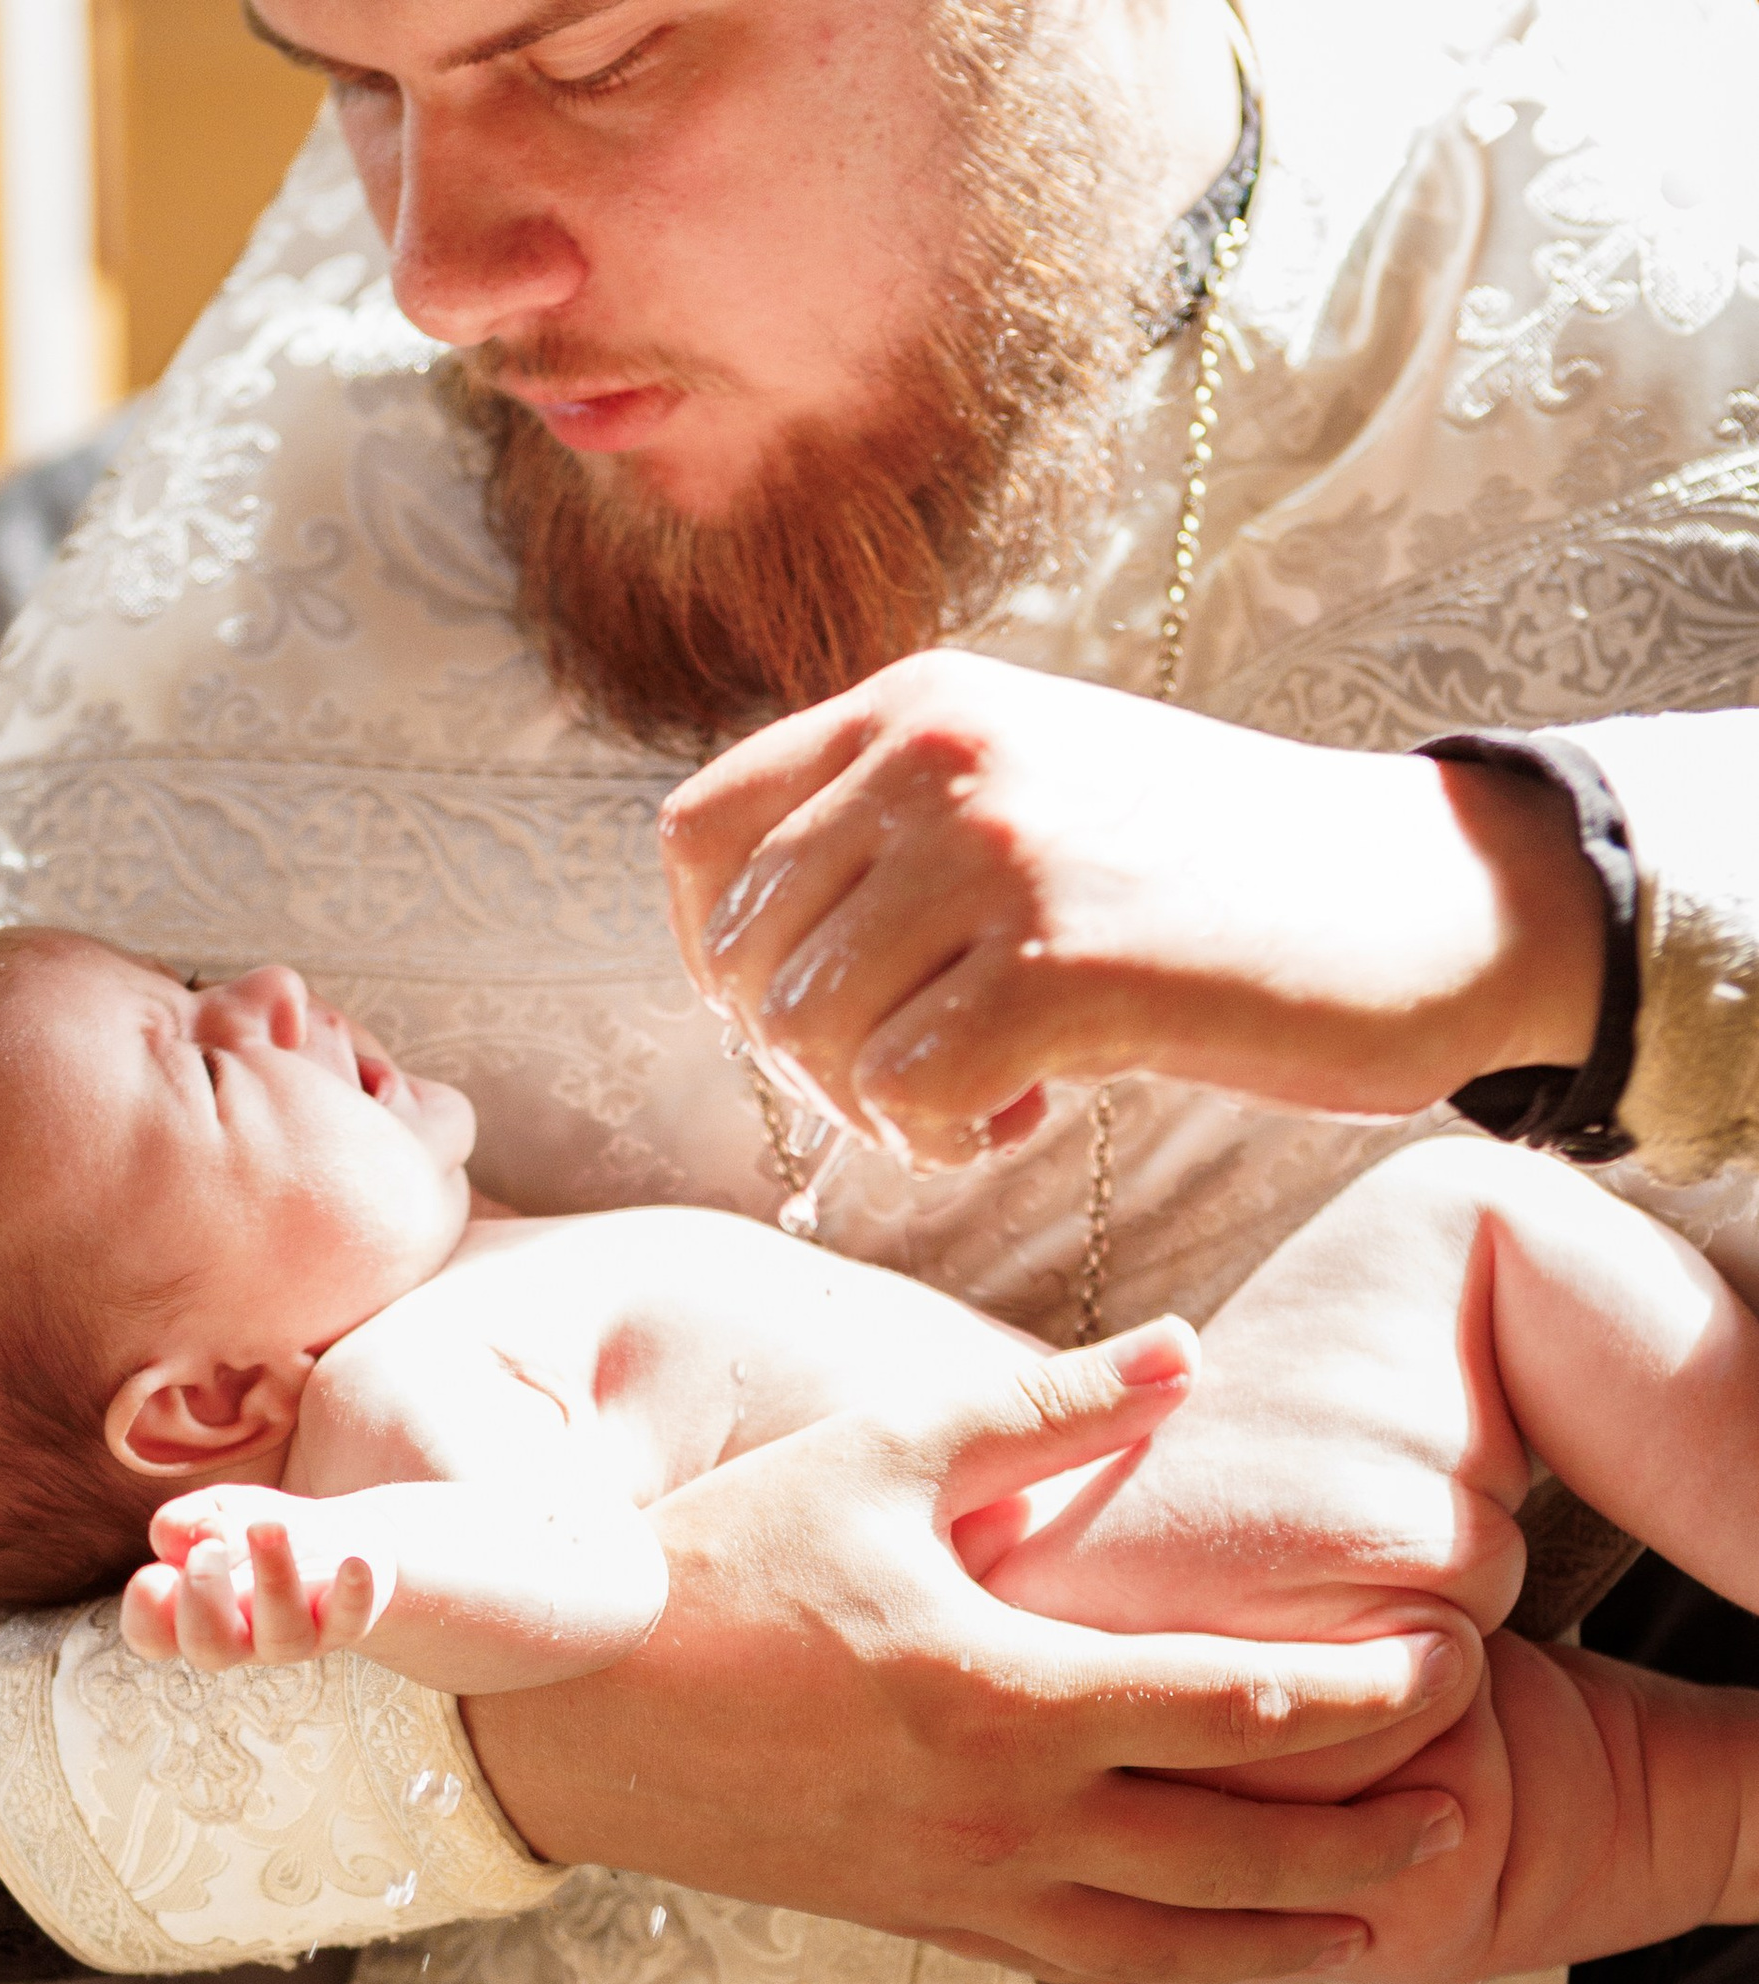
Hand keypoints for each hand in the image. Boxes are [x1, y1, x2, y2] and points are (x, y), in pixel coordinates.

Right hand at [120, 1487, 394, 1671]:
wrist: (338, 1539)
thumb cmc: (258, 1531)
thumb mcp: (214, 1511)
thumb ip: (184, 1521)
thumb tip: (189, 1536)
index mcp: (192, 1613)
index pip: (153, 1636)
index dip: (146, 1616)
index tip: (154, 1574)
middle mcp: (240, 1637)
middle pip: (211, 1649)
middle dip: (202, 1603)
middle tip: (206, 1552)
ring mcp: (294, 1637)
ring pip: (281, 1635)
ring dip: (272, 1581)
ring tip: (267, 1527)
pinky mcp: (343, 1622)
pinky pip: (348, 1621)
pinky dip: (351, 1595)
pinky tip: (353, 1564)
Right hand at [460, 1325, 1478, 1983]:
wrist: (559, 1721)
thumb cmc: (707, 1570)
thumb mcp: (874, 1458)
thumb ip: (1044, 1411)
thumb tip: (1189, 1354)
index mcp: (998, 1696)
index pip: (1230, 1709)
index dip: (1359, 1693)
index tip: (1442, 1659)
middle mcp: (994, 1819)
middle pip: (1234, 1856)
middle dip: (1363, 1835)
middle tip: (1459, 1796)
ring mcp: (956, 1890)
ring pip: (1168, 1946)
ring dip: (1290, 1933)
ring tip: (1383, 1911)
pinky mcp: (918, 1924)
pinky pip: (1080, 1966)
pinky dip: (1176, 1964)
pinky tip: (1227, 1946)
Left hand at [660, 653, 1606, 1168]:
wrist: (1421, 900)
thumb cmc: (1212, 879)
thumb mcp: (1032, 795)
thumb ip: (892, 836)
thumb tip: (741, 958)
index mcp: (921, 704)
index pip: (700, 835)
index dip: (723, 957)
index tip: (816, 1010)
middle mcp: (942, 756)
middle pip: (745, 958)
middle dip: (811, 1055)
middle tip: (924, 1072)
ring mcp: (1000, 854)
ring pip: (810, 1035)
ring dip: (885, 1105)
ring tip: (996, 1086)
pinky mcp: (1062, 965)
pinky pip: (904, 1098)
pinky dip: (948, 1142)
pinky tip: (1031, 1113)